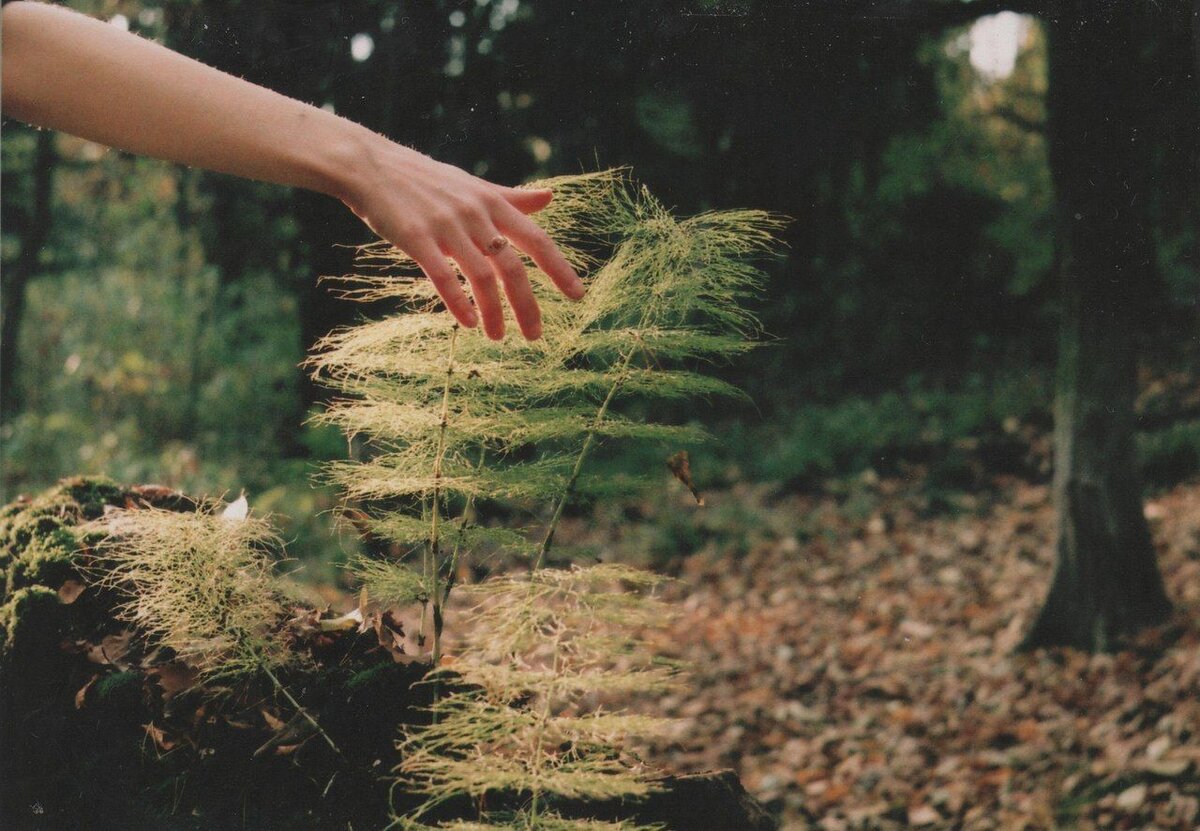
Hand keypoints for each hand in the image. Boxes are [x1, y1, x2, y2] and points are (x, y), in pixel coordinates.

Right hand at [340, 139, 584, 340]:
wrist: (371, 166)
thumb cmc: (424, 179)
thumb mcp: (472, 185)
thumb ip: (511, 198)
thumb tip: (548, 198)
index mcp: (493, 203)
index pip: (537, 240)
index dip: (559, 269)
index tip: (578, 296)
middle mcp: (476, 215)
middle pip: (513, 266)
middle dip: (527, 305)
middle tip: (535, 335)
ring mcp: (447, 226)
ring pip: (481, 276)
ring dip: (494, 312)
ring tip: (497, 337)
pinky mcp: (417, 238)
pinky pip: (443, 277)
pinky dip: (459, 303)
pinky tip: (468, 324)